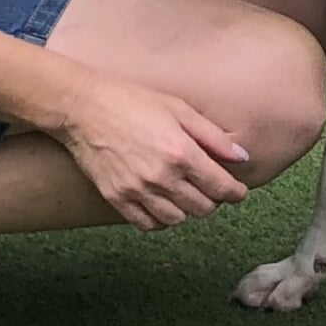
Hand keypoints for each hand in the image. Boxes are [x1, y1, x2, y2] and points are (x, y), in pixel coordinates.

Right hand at [57, 76, 252, 230]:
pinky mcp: (117, 200)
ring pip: (178, 220)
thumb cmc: (133, 101)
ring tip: (185, 192)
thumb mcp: (179, 109)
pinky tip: (162, 202)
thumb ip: (213, 136)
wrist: (83, 108)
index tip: (238, 190)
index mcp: (181, 152)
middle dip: (213, 199)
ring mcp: (137, 191)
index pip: (221, 187)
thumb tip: (243, 157)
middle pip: (203, 208)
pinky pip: (149, 224)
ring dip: (187, 209)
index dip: (236, 192)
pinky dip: (161, 218)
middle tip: (210, 186)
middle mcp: (161, 177)